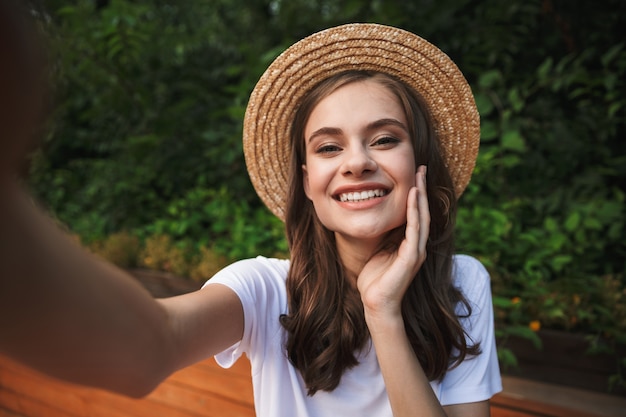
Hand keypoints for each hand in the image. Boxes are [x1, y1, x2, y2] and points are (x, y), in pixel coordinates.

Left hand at [357, 165, 429, 318]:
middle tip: (421, 167)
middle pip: (423, 211)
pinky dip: (415, 211)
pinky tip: (413, 195)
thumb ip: (383, 235)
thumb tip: (377, 216)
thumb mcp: (378, 249)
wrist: (376, 304)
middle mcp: (417, 245)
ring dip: (421, 195)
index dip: (416, 194)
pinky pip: (415, 229)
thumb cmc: (374, 279)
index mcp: (409, 244)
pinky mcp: (411, 257)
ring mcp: (416, 251)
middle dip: (422, 188)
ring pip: (422, 217)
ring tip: (420, 175)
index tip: (414, 174)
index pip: (416, 214)